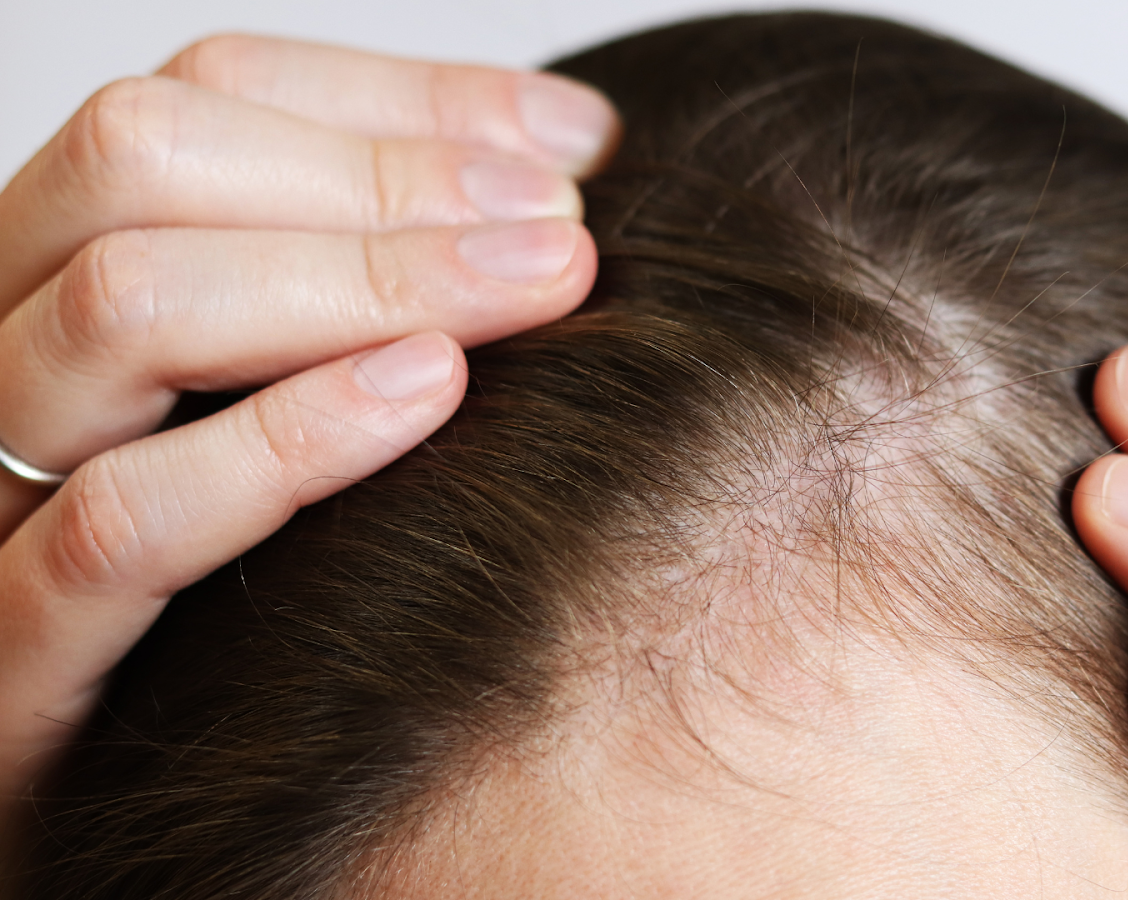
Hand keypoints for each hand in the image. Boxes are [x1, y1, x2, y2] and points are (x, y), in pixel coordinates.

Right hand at [0, 36, 616, 806]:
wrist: (134, 801)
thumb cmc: (244, 575)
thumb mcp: (300, 385)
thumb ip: (393, 266)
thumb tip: (569, 152)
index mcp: (55, 267)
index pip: (200, 103)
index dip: (397, 102)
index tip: (573, 150)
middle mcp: (0, 351)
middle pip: (143, 165)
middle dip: (385, 180)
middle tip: (564, 231)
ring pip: (121, 311)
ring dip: (359, 281)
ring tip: (534, 290)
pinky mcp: (16, 657)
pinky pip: (119, 522)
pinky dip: (285, 441)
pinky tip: (431, 396)